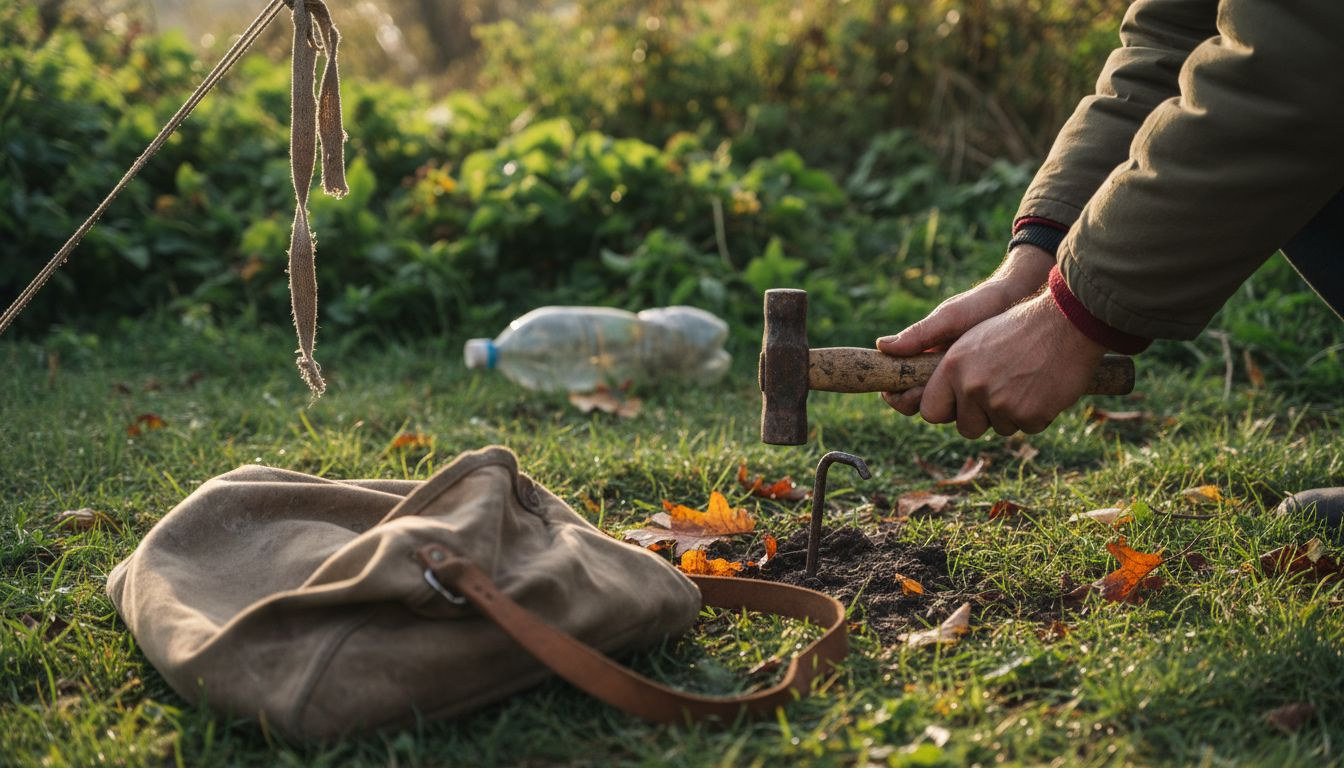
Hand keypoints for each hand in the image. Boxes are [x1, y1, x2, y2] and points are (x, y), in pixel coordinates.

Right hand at [878, 244, 1053, 415]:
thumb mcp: (948, 318)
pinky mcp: (987, 388)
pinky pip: (978, 406)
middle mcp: (942, 376)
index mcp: (924, 360)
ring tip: (965, 392)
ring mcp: (965, 383)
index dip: (898, 396)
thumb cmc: (979, 306)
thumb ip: (919, 334)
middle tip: (933, 392)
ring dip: (955, 407)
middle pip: (925, 406)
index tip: (899, 392)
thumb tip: (882, 346)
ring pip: (952, 410)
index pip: (902, 390)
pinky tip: (987, 396)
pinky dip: (978, 405)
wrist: (1018, 301)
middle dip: (925, 403)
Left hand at [905, 291, 1105, 436]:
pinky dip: (1036, 413)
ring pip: (999, 428)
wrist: (1066, 322)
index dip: (947, 410)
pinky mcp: (1029, 415)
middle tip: (1000, 391)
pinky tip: (1043, 387)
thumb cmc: (1018, 327)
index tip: (959, 405)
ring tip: (1025, 380)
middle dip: (981, 417)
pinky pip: (1027, 427)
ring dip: (1012, 412)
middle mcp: (972, 387)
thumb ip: (942, 361)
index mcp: (953, 367)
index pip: (930, 411)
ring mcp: (1001, 403)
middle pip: (966, 428)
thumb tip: (892, 355)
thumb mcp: (971, 335)